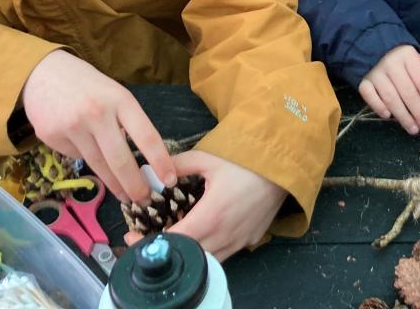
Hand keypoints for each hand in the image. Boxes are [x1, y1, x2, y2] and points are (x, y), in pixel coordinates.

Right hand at [21, 49, 175, 202]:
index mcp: (121, 100)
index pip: (147, 136)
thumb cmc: (88, 85)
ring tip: (126, 196)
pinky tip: (89, 157)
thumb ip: (127, 121)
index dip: (160, 161)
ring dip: (115, 186)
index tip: (170, 180)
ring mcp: (72, 127)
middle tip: (145, 200)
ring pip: (99, 166)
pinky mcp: (52, 138)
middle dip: (135, 185)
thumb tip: (142, 157)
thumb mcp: (115, 94)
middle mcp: (97, 114)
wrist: (42, 73)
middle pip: (120, 160)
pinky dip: (87, 162)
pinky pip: (76, 158)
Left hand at [124, 150, 286, 261]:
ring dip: (188, 253)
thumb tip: (153, 168)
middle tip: (148, 237)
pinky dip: (208, 250)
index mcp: (211, 216)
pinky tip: (202, 234)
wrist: (286, 166)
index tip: (133, 235)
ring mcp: (239, 241)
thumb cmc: (248, 161)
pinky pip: (223, 254)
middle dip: (165, 249)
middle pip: (187, 256)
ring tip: (174, 238)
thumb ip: (179, 164)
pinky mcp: (250, 240)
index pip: (173, 241)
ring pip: (206, 260)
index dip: (149, 242)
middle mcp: (225, 235)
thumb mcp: (210, 158)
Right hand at [359, 46, 419, 135]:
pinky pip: (370, 96)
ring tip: (413, 129)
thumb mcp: (414, 58)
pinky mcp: (363, 81)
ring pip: (391, 98)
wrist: (370, 47)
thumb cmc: (398, 57)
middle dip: (419, 113)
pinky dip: (378, 107)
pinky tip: (388, 117)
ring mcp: (376, 73)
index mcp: (407, 57)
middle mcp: (391, 64)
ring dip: (403, 116)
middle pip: (408, 92)